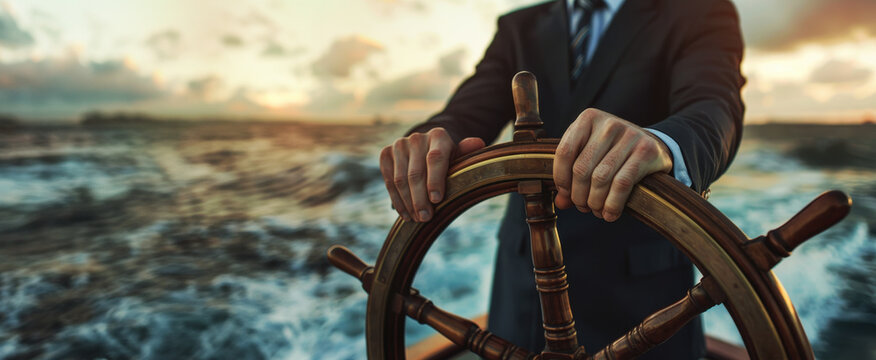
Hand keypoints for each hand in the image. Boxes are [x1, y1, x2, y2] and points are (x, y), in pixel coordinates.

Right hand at [379, 128, 484, 221]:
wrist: (425, 149)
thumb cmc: (447, 160)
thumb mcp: (458, 158)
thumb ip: (467, 153)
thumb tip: (478, 143)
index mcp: (438, 136)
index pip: (435, 158)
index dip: (435, 180)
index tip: (437, 201)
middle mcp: (416, 138)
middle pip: (416, 173)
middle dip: (420, 199)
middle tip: (426, 218)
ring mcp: (399, 145)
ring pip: (400, 180)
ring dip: (408, 203)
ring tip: (417, 219)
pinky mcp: (386, 154)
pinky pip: (389, 181)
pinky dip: (397, 200)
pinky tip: (405, 214)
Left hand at [553, 108, 672, 221]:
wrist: (653, 146)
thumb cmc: (613, 153)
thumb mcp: (591, 155)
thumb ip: (572, 175)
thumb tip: (560, 202)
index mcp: (588, 119)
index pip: (565, 152)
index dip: (561, 178)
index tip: (565, 194)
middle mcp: (608, 124)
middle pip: (581, 168)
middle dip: (579, 195)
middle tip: (583, 207)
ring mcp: (629, 135)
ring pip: (600, 178)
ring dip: (595, 202)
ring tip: (596, 211)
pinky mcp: (646, 151)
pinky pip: (621, 184)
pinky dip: (612, 204)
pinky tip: (610, 214)